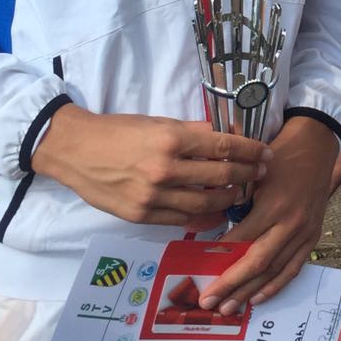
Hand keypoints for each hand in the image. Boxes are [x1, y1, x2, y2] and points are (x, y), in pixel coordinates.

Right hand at [31, 103, 269, 227]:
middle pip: (220, 177)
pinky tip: (214, 210)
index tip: (265, 153)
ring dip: (228, 199)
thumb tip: (224, 135)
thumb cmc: (117, 131)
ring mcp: (153, 196)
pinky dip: (203, 215)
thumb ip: (192, 131)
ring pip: (205, 203)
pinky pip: (182, 219)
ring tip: (238, 193)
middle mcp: (164, 170)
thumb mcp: (157, 122)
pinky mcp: (142, 215)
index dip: (250, 151)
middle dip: (247, 175)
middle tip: (260, 174)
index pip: (222, 147)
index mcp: (170, 140)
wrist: (75, 150)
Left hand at [200, 115, 340, 313]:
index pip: (242, 239)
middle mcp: (291, 224)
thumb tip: (215, 230)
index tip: (200, 273)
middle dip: (231, 284)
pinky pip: (293, 268)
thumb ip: (237, 201)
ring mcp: (305, 232)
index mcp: (274, 205)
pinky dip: (275, 285)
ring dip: (250, 291)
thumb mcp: (254, 173)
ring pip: (274, 270)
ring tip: (228, 308)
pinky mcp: (312, 236)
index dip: (221, 258)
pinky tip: (258, 298)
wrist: (317, 145)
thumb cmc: (279, 155)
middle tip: (208, 302)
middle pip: (258, 262)